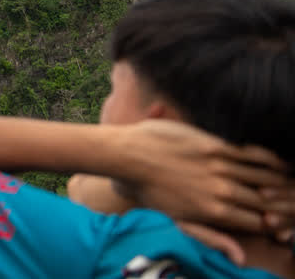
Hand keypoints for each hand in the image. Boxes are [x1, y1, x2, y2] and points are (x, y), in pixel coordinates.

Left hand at [116, 118, 294, 237]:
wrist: (126, 155)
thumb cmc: (145, 191)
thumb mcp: (177, 222)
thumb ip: (211, 238)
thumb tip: (240, 258)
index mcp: (216, 213)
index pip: (258, 222)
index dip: (269, 221)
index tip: (272, 218)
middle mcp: (224, 192)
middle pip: (265, 201)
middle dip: (277, 203)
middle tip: (285, 200)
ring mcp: (221, 167)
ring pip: (264, 178)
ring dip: (278, 181)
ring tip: (286, 181)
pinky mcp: (215, 145)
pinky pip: (251, 153)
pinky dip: (268, 159)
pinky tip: (277, 161)